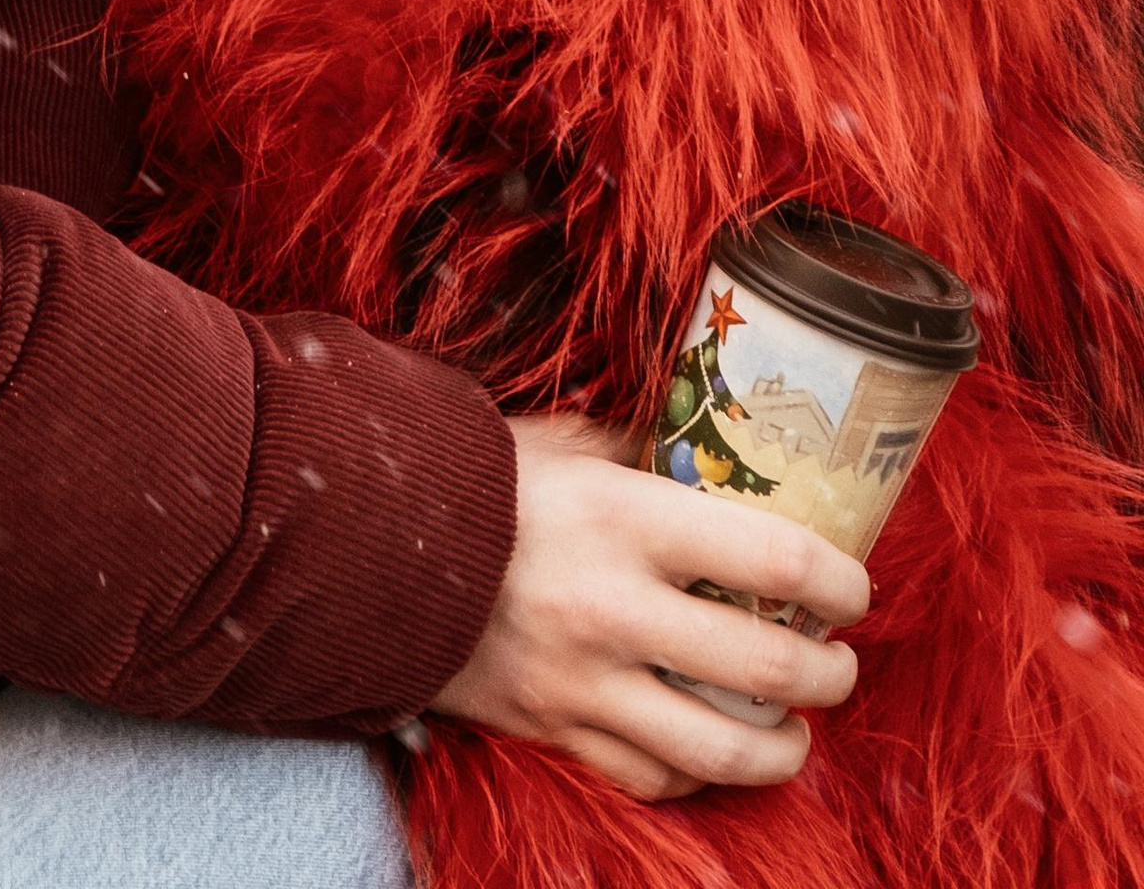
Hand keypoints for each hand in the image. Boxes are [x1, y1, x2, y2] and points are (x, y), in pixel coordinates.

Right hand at [430, 417, 866, 803]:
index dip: (838, 579)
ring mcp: (584, 680)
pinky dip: (694, 773)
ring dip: (783, 749)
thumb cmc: (470, 478)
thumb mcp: (559, 440)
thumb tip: (704, 452)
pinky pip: (652, 778)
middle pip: (769, 666)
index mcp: (624, 518)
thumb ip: (637, 449)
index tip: (856, 587)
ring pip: (723, 748)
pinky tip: (708, 750)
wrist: (361, 544)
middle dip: (830, 675)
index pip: (774, 555)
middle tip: (840, 664)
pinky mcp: (553, 729)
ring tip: (797, 733)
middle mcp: (615, 606)